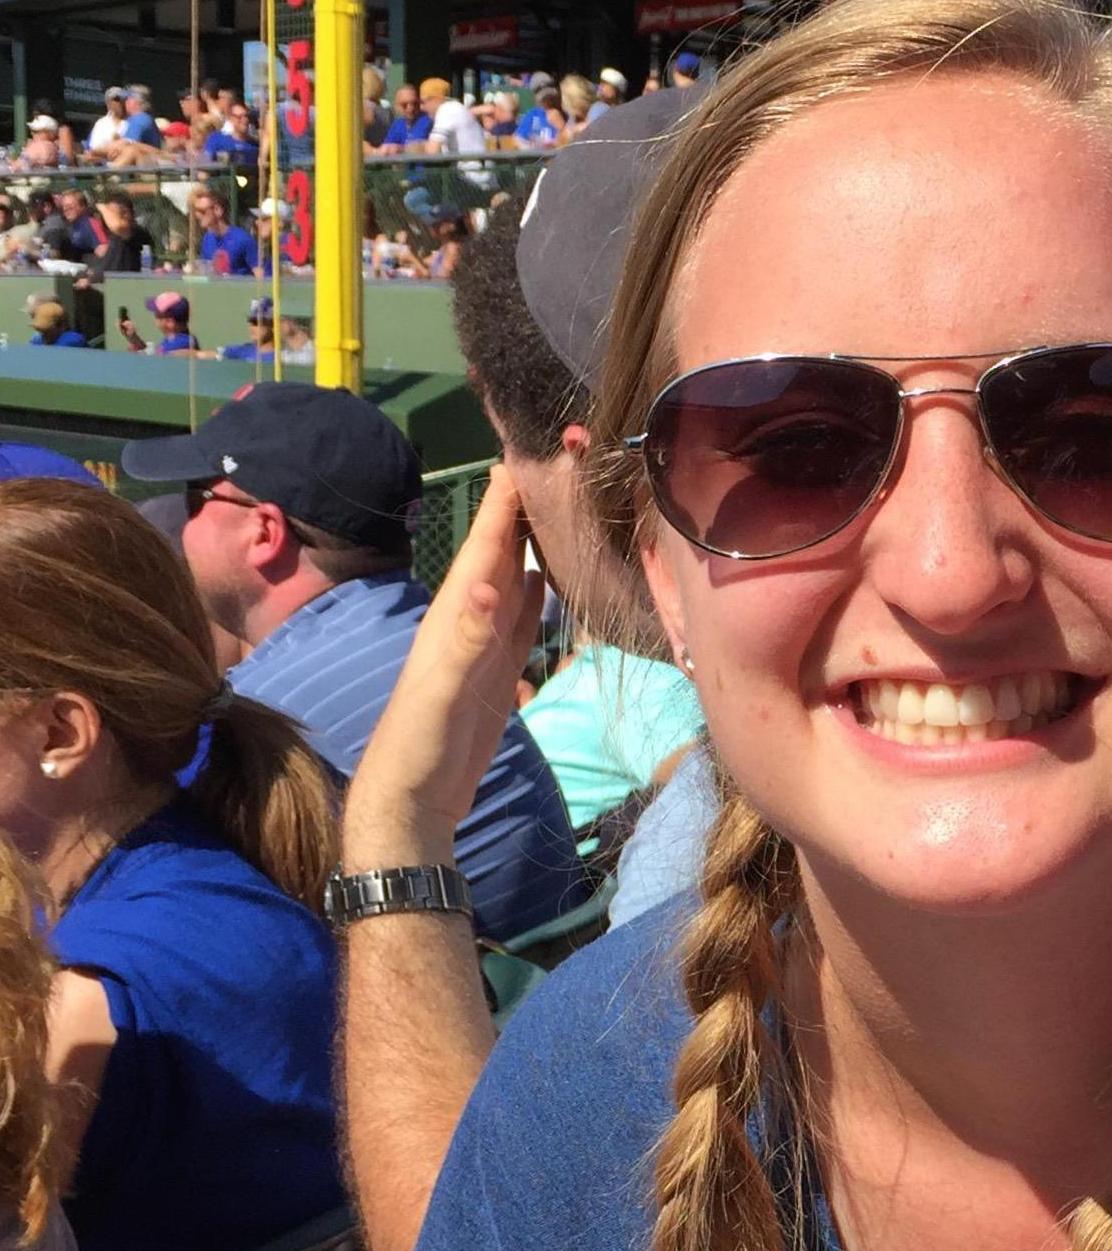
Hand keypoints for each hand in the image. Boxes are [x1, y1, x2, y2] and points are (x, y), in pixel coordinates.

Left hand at [345, 465, 542, 867]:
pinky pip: (521, 619)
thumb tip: (496, 582)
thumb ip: (469, 638)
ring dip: (531, 542)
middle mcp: (470, 619)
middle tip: (559, 462)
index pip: (485, 543)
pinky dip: (534, 592)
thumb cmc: (419, 747)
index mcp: (455, 614)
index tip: (530, 448)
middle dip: (523, 506)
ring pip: (513, 577)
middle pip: (500, 549)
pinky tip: (543, 575)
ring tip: (558, 505)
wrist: (413, 801)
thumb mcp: (443, 692)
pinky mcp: (498, 671)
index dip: (505, 497)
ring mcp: (484, 644)